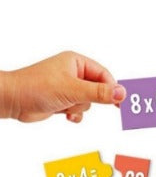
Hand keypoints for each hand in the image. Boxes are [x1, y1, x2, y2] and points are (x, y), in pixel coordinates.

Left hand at [0, 51, 125, 121]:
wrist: (13, 101)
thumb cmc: (36, 87)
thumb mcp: (73, 90)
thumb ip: (99, 92)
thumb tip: (121, 93)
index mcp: (77, 62)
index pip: (104, 74)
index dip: (112, 88)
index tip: (119, 101)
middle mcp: (74, 73)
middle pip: (97, 89)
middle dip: (89, 99)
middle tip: (83, 101)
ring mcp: (69, 87)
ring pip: (88, 101)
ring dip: (79, 106)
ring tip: (65, 105)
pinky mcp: (63, 100)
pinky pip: (79, 108)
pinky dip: (74, 113)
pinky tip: (66, 114)